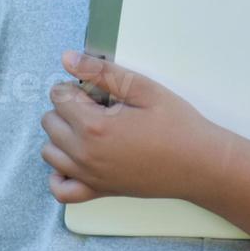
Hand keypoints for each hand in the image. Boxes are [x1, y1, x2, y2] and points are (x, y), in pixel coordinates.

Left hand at [40, 50, 233, 204]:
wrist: (200, 164)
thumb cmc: (176, 124)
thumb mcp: (142, 88)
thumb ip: (101, 72)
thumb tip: (67, 59)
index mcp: (93, 126)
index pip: (58, 97)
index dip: (75, 87)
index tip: (97, 90)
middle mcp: (84, 155)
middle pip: (49, 123)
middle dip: (67, 108)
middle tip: (97, 106)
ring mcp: (89, 176)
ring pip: (49, 152)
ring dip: (61, 136)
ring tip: (89, 128)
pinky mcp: (98, 191)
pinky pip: (61, 189)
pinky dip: (60, 174)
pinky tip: (75, 160)